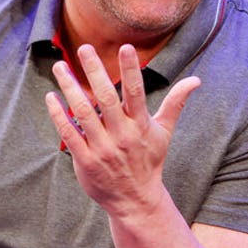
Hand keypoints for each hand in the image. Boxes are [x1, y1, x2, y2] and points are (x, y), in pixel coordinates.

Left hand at [45, 44, 199, 216]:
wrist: (135, 200)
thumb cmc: (149, 160)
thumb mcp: (164, 132)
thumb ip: (175, 103)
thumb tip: (196, 80)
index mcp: (140, 125)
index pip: (136, 92)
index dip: (131, 70)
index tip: (126, 47)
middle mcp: (121, 135)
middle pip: (105, 98)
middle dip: (95, 71)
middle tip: (84, 48)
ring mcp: (102, 148)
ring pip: (83, 113)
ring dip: (70, 88)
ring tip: (60, 66)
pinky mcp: (85, 161)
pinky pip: (68, 134)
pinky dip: (58, 115)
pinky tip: (51, 97)